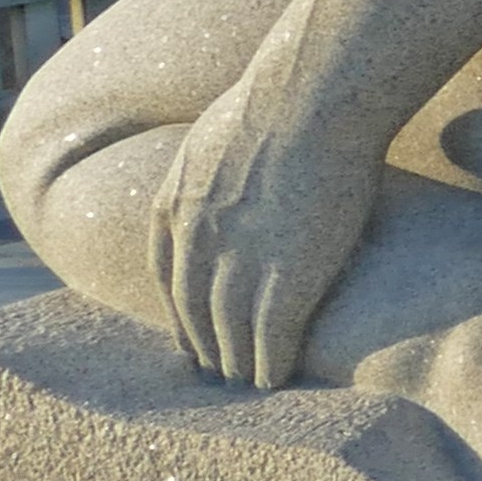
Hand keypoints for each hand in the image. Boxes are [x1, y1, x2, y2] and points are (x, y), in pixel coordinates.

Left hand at [155, 84, 386, 387]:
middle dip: (202, 344)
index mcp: (174, 205)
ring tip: (244, 384)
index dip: (179, 311)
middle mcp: (196, 241)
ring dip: (233, 363)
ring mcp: (239, 262)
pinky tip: (274, 379)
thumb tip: (228, 154)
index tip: (189, 333)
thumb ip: (215, 158)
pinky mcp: (286, 277)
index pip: (169, 274)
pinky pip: (271, 336)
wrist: (312, 98)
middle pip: (193, 309)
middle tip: (214, 372)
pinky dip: (268, 363)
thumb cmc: (283, 96)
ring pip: (228, 330)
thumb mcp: (218, 128)